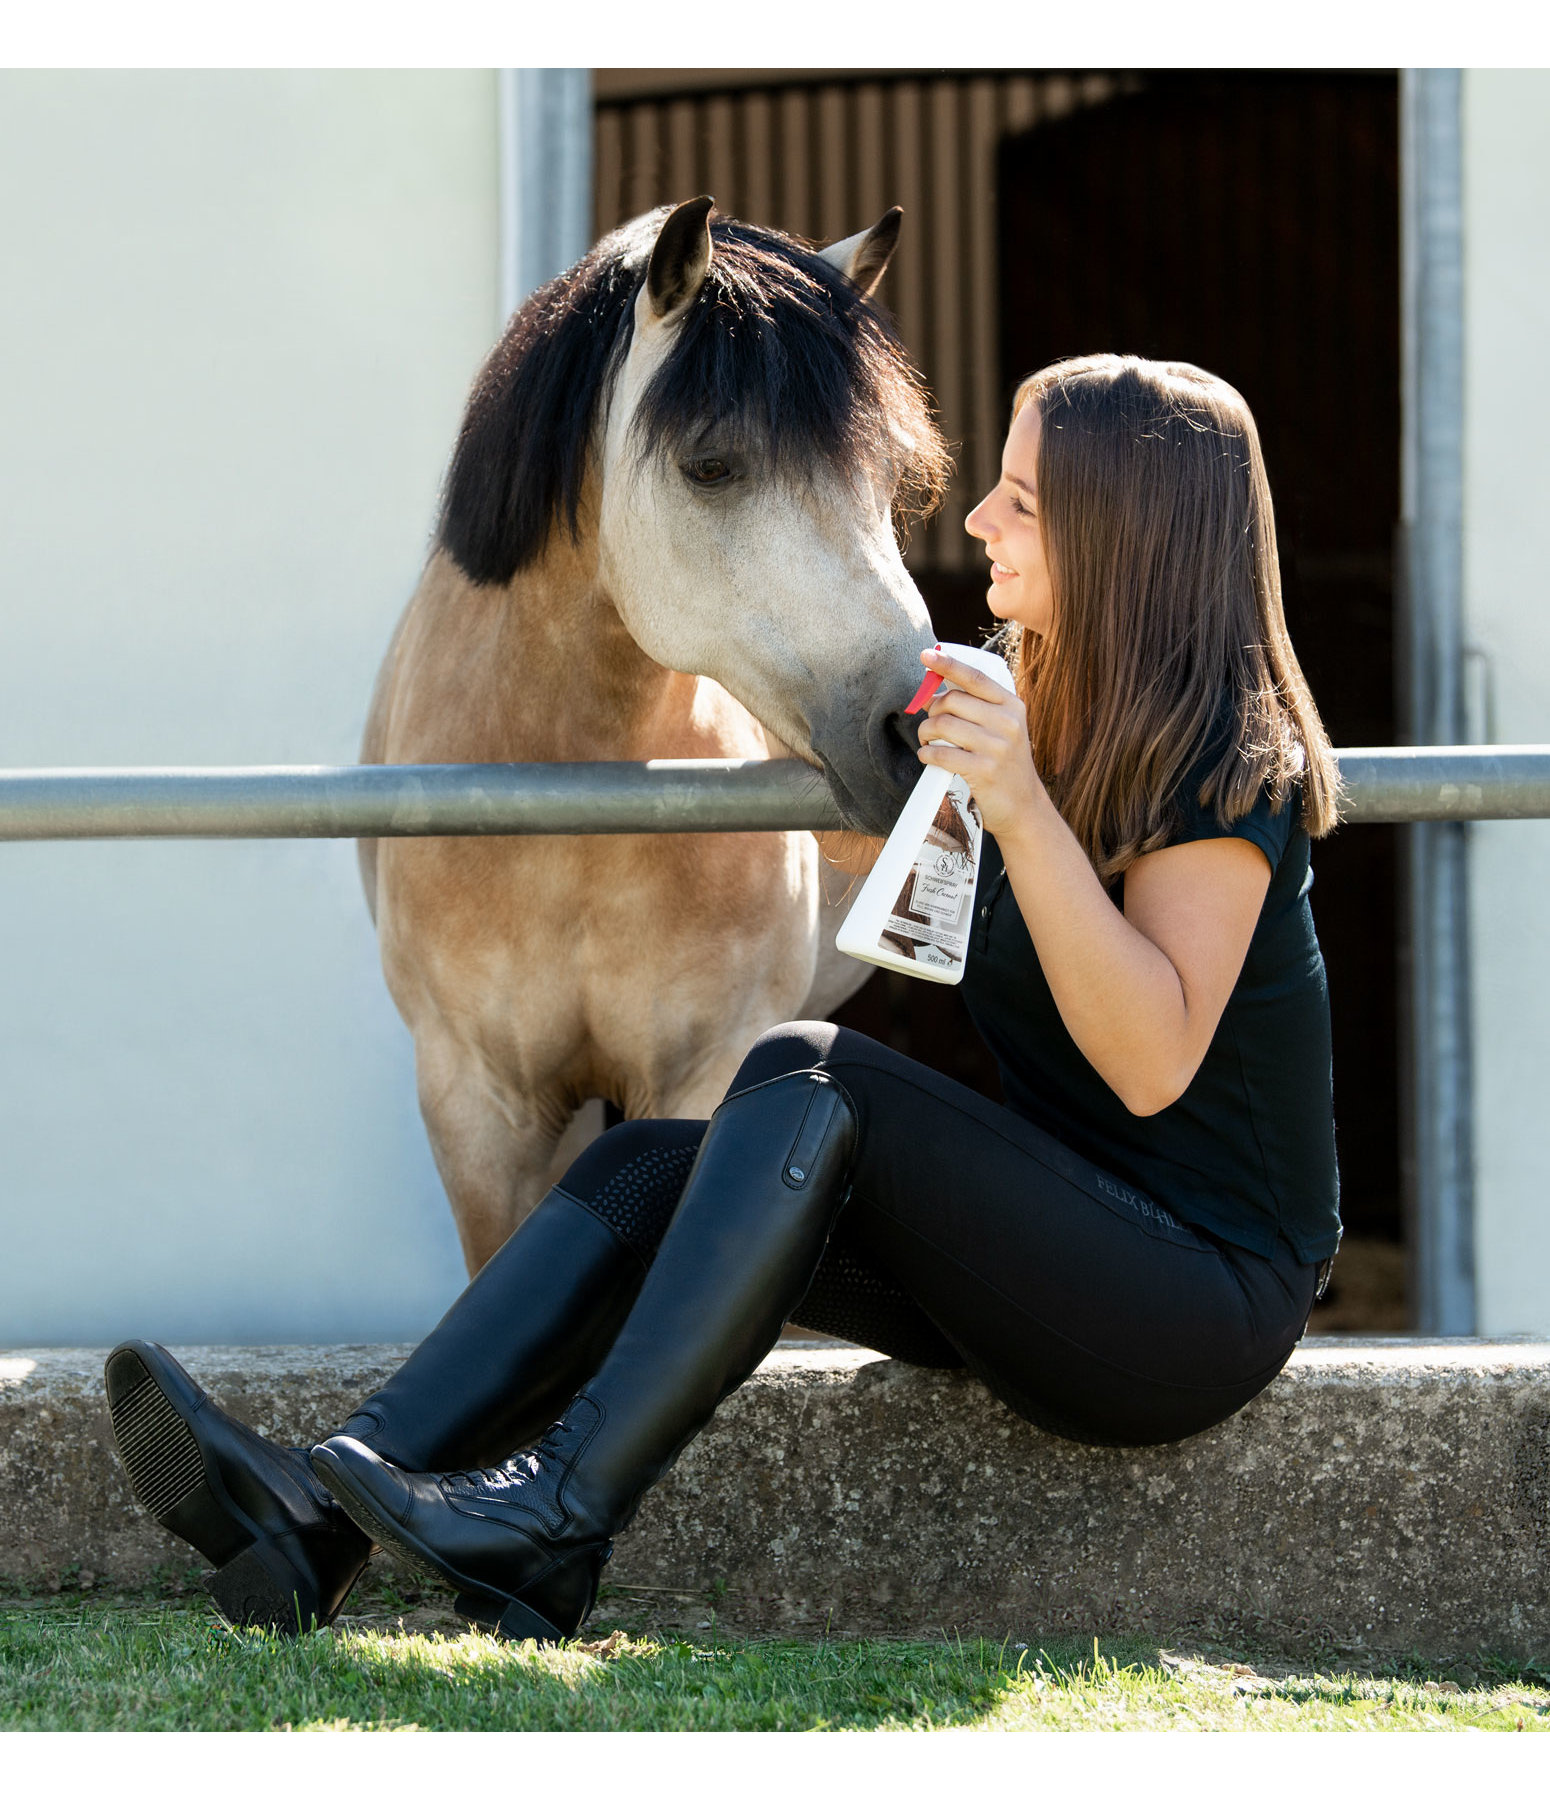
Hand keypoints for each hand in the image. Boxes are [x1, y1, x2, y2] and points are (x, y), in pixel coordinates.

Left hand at [913, 647, 1045, 839]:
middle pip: (952, 701)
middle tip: (929, 726)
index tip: (926, 655)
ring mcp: (997, 747)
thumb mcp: (1003, 728)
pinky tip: (928, 757)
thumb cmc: (1004, 764)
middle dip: (932, 711)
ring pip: (942, 725)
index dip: (948, 664)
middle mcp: (1008, 722)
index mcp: (1012, 706)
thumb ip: (978, 707)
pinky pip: (941, 753)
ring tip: (928, 742)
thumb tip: (935, 690)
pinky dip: (927, 754)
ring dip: (926, 733)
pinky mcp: (983, 770)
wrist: (1024, 806)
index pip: (975, 677)